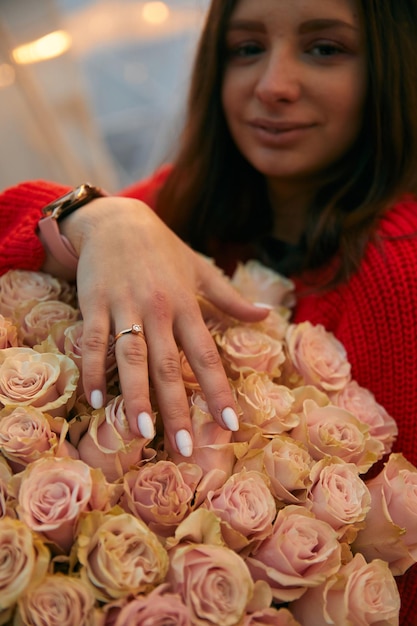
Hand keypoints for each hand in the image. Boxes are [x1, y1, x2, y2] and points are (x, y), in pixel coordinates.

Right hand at [58, 197, 269, 455]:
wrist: (117, 220)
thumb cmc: (163, 249)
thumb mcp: (201, 269)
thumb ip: (230, 297)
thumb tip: (266, 314)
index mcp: (186, 305)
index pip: (206, 355)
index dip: (219, 391)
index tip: (230, 425)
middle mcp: (159, 310)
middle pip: (169, 366)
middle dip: (177, 409)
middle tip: (185, 448)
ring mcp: (125, 307)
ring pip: (132, 358)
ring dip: (137, 397)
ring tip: (141, 434)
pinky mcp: (94, 303)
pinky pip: (93, 341)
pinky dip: (92, 369)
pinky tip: (95, 400)